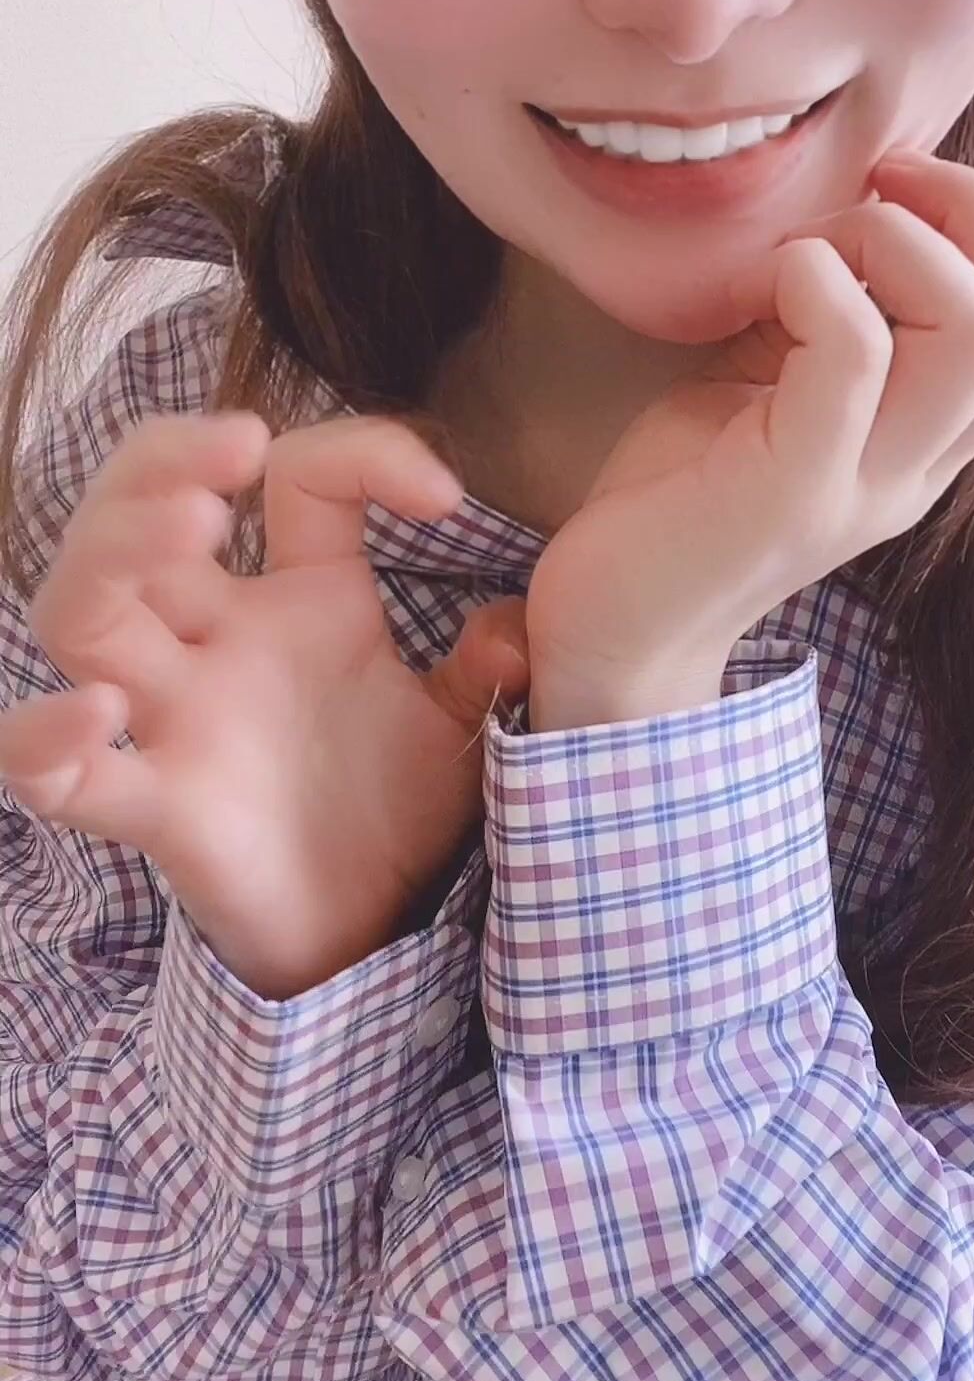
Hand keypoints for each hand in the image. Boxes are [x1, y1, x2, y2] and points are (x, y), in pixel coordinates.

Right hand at [0, 412, 529, 997]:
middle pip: (135, 515)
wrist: (379, 929)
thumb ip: (483, 666)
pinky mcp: (160, 808)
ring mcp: (178, 719)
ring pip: (79, 611)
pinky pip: (64, 779)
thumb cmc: (396, 810)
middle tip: (234, 451)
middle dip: (163, 460)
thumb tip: (517, 624)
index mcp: (304, 600)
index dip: (365, 454)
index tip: (445, 501)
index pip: (302, 477)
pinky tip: (101, 713)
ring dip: (112, 553)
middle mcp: (221, 642)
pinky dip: (49, 743)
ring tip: (194, 524)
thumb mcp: (458, 722)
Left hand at [525, 149, 973, 724]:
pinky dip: (813, 278)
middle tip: (866, 196)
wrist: (611, 628)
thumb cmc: (679, 493)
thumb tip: (856, 207)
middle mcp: (917, 471)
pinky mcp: (790, 491)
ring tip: (806, 250)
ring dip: (892, 243)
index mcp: (925, 443)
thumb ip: (828, 319)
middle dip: (969, 214)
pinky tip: (759, 285)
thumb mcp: (772, 386)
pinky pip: (854, 351)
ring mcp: (863, 487)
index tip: (896, 187)